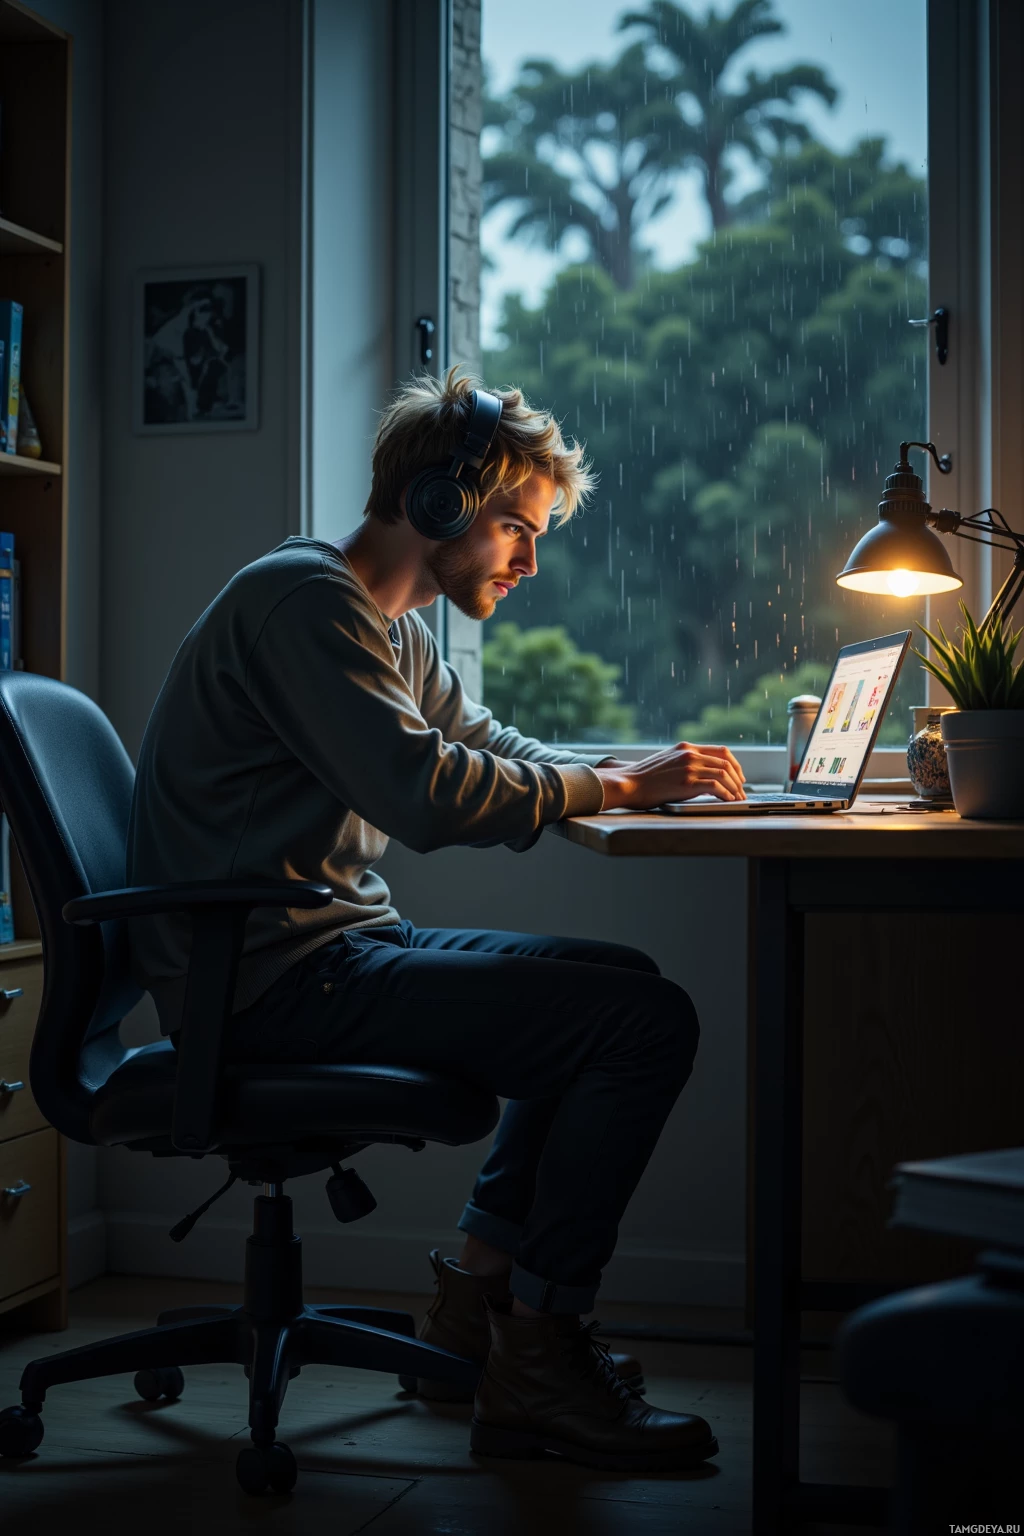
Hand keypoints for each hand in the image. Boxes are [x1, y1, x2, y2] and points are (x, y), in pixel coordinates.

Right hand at [594, 743, 745, 810]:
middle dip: (738, 779)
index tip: (739, 776)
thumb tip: (703, 774)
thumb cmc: (644, 778)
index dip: (735, 764)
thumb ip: (684, 762)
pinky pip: (716, 786)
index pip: (721, 750)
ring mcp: (689, 767)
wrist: (628, 783)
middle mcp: (690, 754)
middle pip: (726, 762)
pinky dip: (726, 794)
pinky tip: (728, 800)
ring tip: (737, 798)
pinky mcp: (687, 782)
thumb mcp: (666, 761)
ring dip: (734, 788)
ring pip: (724, 774)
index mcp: (686, 747)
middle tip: (741, 791)